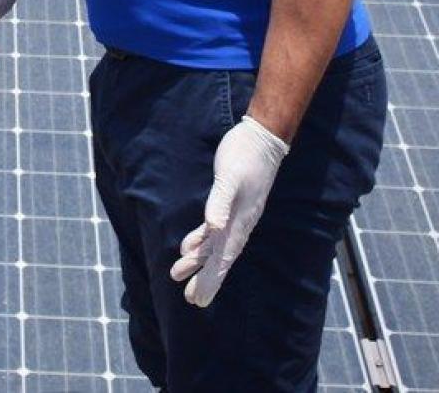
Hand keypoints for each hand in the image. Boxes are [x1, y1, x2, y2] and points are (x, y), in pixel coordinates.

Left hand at [169, 114, 288, 306]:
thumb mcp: (230, 178)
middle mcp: (238, 223)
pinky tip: (188, 247)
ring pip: (214, 245)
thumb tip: (214, 229)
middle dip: (206, 279)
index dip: (211, 279)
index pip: (223, 258)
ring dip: (198, 261)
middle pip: (220, 258)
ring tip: (178, 276)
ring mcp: (234, 215)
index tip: (199, 299)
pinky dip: (200, 239)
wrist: (260, 138)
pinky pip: (213, 228)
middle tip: (191, 300)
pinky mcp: (228, 202)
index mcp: (240, 222)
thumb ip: (220, 203)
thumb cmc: (245, 157)